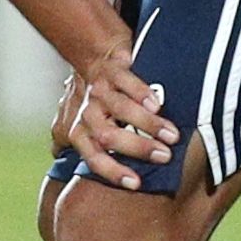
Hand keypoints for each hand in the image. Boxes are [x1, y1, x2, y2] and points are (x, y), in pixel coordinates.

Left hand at [52, 44, 180, 191]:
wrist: (91, 56)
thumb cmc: (88, 101)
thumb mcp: (72, 125)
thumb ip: (75, 149)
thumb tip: (67, 169)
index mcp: (78, 131)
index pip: (93, 157)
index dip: (113, 171)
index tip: (136, 183)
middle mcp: (86, 112)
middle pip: (109, 135)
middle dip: (138, 147)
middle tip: (164, 156)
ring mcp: (99, 90)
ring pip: (122, 109)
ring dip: (148, 123)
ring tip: (172, 135)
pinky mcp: (113, 70)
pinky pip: (127, 83)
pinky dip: (142, 94)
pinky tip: (158, 104)